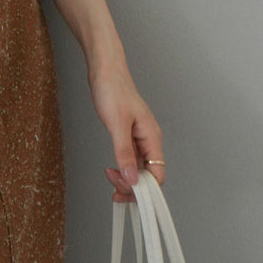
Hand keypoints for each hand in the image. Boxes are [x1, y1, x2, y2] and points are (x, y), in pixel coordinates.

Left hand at [89, 59, 164, 201]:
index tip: (125, 192)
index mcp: (152, 137)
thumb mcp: (117, 123)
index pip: (157, 175)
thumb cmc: (113, 89)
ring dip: (127, 179)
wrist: (105, 69)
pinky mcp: (129, 136)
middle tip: (113, 187)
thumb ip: (124, 152)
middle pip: (149, 176)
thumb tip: (132, 179)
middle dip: (132, 186)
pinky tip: (113, 171)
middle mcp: (149, 140)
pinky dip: (123, 169)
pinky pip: (131, 160)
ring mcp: (139, 139)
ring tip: (110, 178)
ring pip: (139, 169)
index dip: (143, 189)